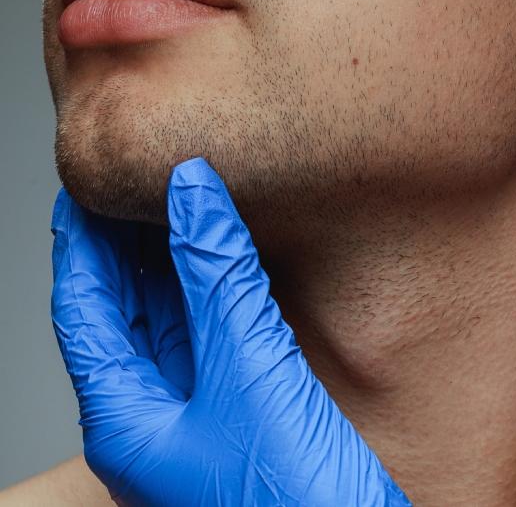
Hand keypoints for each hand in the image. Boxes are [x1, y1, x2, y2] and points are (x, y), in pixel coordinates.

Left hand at [51, 158, 409, 505]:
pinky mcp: (246, 425)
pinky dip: (220, 303)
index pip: (83, 311)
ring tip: (183, 209)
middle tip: (140, 182)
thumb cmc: (292, 499)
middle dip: (125, 249)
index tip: (89, 181)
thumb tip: (192, 193)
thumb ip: (221, 280)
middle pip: (121, 319)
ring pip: (172, 333)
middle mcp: (151, 425)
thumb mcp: (250, 375)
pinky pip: (218, 350)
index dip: (82, 241)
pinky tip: (235, 269)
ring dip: (175, 272)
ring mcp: (199, 427)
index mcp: (124, 422)